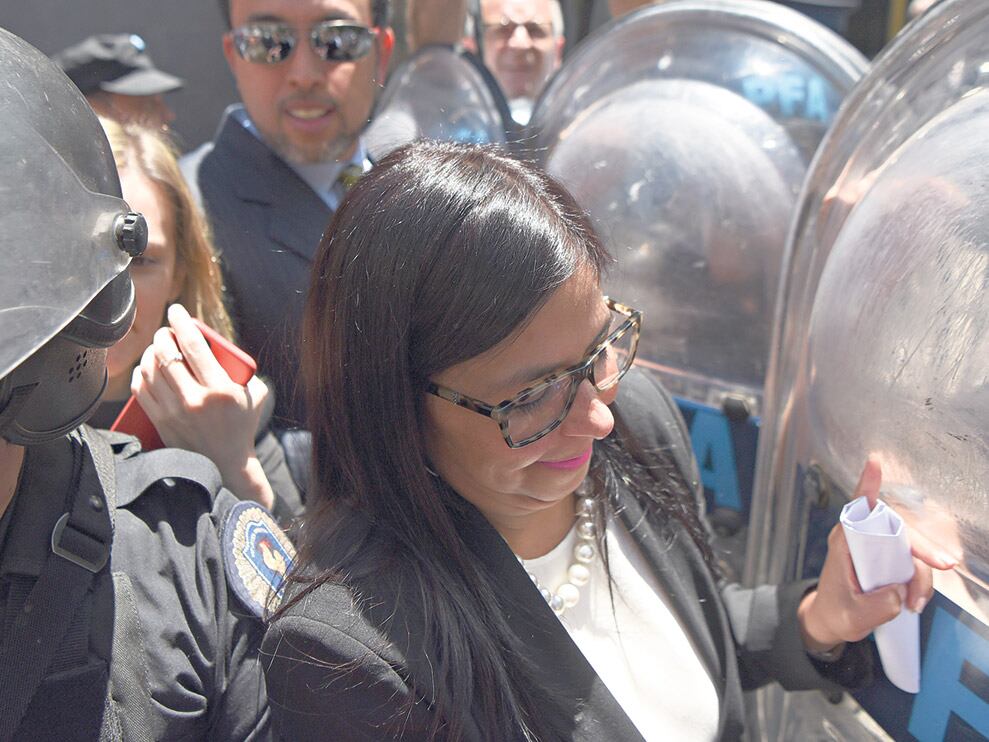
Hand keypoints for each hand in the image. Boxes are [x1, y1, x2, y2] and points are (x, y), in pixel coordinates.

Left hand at [131, 303, 273, 508]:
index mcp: (221, 389)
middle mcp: (195, 400)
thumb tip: (224, 345)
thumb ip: (244, 369)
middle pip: (167, 354)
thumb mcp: (254, 394)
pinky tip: (145, 368)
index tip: (177, 311)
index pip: (194, 345)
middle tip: (167, 331)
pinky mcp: (160, 422)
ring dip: (150, 351)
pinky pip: (140, 389)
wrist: (226, 464)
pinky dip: (140, 373)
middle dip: (163, 334)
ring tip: (157, 348)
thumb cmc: (242, 425)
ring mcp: (175, 412)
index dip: (182, 321)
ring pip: (150, 369)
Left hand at [798, 457, 956, 652]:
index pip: (857, 508)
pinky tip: (915, 600)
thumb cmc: (836, 612)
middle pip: (899, 530)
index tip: (874, 462)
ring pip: (911, 550)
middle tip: (945, 564)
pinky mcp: (889, 561)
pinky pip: (913, 563)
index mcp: (845, 543)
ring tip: (913, 604)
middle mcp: (862, 539)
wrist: (831, 621)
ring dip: (921, 576)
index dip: (867, 485)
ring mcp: (878, 549)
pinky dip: (919, 581)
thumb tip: (900, 591)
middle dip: (924, 546)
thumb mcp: (852, 617)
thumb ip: (877, 606)